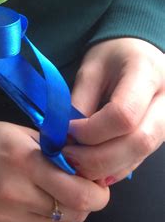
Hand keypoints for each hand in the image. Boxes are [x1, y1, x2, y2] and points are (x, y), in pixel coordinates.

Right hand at [0, 121, 109, 221]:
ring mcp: (3, 218)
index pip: (80, 194)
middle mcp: (13, 192)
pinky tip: (28, 207)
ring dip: (60, 214)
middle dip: (81, 202)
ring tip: (43, 194)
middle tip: (71, 188)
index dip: (97, 193)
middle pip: (74, 215)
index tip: (96, 185)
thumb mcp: (24, 134)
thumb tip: (92, 169)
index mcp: (23, 161)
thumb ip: (58, 151)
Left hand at [63, 38, 164, 185]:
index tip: (68, 130)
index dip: (91, 130)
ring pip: (140, 155)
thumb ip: (80, 101)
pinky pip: (138, 159)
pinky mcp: (161, 136)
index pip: (123, 115)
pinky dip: (112, 168)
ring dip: (103, 167)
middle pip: (138, 141)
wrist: (139, 53)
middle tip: (67, 156)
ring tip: (74, 161)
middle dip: (97, 156)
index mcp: (148, 74)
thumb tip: (66, 137)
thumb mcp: (90, 69)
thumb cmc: (113, 56)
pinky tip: (90, 167)